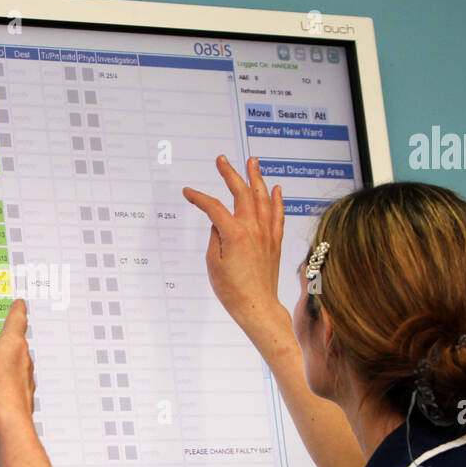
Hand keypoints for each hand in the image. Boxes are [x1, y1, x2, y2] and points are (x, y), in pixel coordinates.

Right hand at [182, 155, 286, 334]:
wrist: (257, 306)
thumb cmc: (232, 290)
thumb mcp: (213, 263)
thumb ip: (215, 237)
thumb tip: (218, 223)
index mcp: (234, 233)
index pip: (213, 207)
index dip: (198, 198)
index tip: (188, 192)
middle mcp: (252, 229)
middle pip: (241, 193)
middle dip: (230, 173)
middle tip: (222, 160)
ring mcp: (266, 234)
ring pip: (262, 198)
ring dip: (256, 178)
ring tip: (252, 161)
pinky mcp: (274, 242)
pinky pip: (277, 214)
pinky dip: (277, 199)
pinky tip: (276, 188)